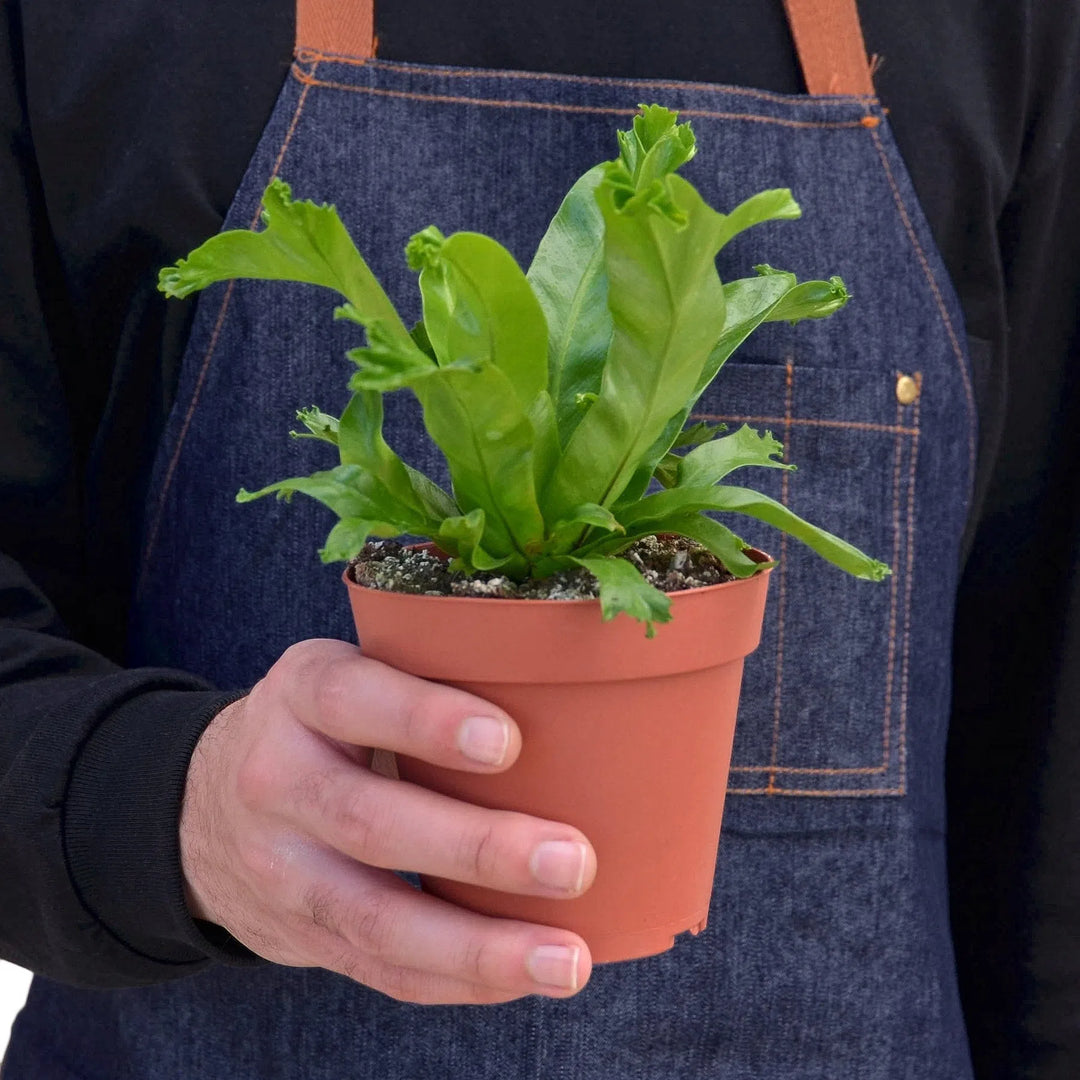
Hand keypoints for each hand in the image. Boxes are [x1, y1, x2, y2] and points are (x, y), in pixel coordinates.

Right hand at [179, 639, 595, 1003]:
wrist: (207, 808)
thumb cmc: (326, 725)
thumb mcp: (353, 673)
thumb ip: (429, 677)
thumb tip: (579, 695)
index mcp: (301, 693)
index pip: (351, 698)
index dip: (425, 720)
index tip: (508, 741)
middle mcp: (276, 779)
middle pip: (369, 822)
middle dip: (476, 848)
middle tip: (573, 860)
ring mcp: (280, 868)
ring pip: (374, 919)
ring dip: (478, 948)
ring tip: (566, 959)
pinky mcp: (297, 936)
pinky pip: (379, 971)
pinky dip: (458, 981)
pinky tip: (525, 978)